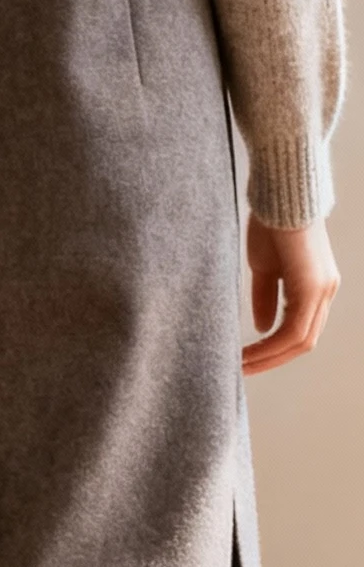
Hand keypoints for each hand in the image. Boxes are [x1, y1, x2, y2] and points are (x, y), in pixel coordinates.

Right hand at [244, 215, 339, 375]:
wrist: (281, 195)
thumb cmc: (272, 223)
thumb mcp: (265, 267)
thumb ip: (267, 297)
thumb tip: (263, 327)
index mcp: (317, 286)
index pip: (300, 329)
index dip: (275, 349)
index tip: (247, 359)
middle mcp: (326, 291)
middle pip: (303, 341)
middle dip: (272, 360)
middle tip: (242, 371)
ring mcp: (323, 290)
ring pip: (300, 340)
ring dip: (269, 358)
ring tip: (240, 367)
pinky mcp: (312, 288)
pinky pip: (293, 330)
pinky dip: (270, 347)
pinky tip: (248, 353)